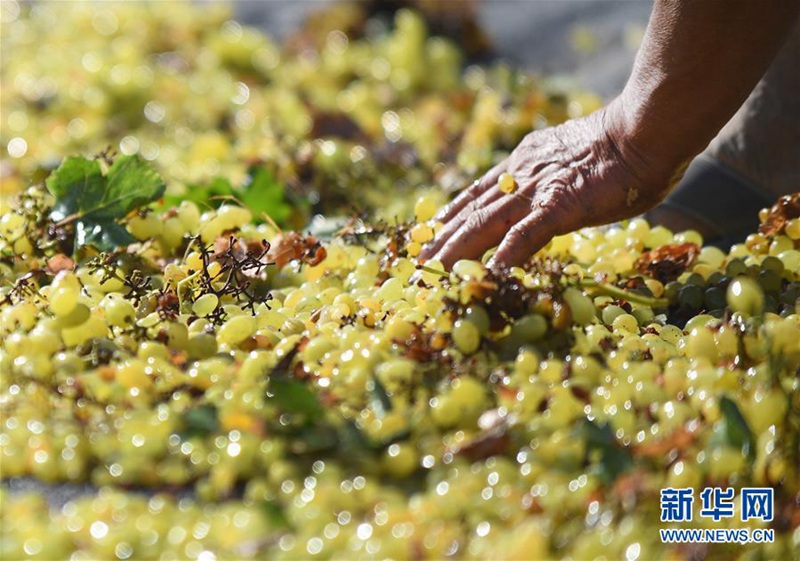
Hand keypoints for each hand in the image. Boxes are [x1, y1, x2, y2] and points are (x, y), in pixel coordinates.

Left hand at [420, 101, 675, 270]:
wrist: (646, 130)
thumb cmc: (621, 148)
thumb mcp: (571, 163)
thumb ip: (551, 179)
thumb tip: (546, 198)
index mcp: (522, 163)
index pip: (477, 194)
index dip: (451, 215)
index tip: (430, 232)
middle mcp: (520, 176)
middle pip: (471, 214)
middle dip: (442, 241)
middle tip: (416, 265)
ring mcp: (537, 190)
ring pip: (485, 225)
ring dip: (457, 253)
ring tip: (433, 275)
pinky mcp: (561, 205)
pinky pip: (527, 234)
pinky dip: (505, 255)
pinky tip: (488, 276)